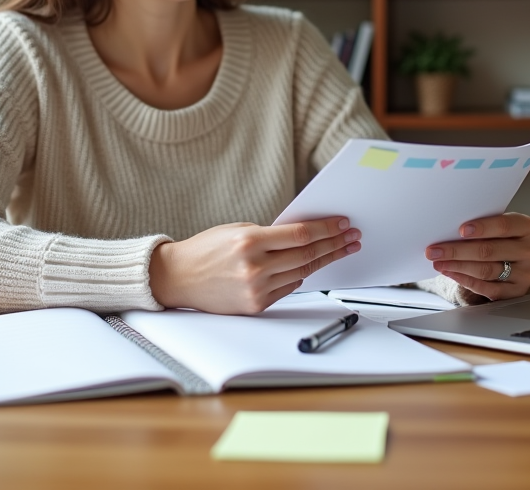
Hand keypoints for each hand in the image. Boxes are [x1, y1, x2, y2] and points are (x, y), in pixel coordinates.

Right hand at [149, 217, 360, 314]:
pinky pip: (288, 289)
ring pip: (301, 273)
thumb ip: (269, 234)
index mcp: (249, 241)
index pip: (300, 235)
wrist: (177, 278)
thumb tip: (304, 234)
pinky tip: (311, 267)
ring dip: (324, 261)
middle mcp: (254, 267)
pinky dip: (300, 277)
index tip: (343, 224)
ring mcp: (256, 289)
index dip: (326, 229)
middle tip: (352, 238)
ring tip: (341, 250)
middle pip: (307, 256)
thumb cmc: (205, 250)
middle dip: (334, 245)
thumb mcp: (237, 231)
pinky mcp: (256, 305)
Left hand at [425, 212, 529, 301]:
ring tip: (438, 262)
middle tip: (435, 250)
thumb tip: (448, 231)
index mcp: (529, 228)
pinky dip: (466, 280)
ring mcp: (526, 274)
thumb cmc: (499, 237)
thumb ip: (482, 227)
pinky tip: (451, 273)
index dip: (482, 228)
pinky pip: (488, 288)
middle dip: (458, 250)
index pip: (505, 226)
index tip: (460, 230)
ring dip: (458, 266)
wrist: (511, 258)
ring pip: (487, 270)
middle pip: (490, 250)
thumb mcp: (497, 227)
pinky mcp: (517, 292)